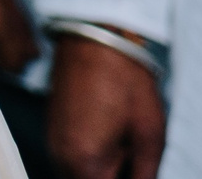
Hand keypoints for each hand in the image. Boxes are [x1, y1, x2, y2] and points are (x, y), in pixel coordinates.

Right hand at [48, 34, 166, 178]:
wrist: (96, 37)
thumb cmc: (126, 81)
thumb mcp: (150, 136)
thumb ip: (144, 175)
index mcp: (83, 164)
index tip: (137, 166)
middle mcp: (59, 157)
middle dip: (113, 174)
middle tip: (132, 152)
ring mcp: (52, 142)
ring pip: (79, 174)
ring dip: (102, 169)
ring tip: (122, 141)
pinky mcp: (52, 128)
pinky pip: (71, 158)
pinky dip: (90, 156)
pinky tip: (109, 132)